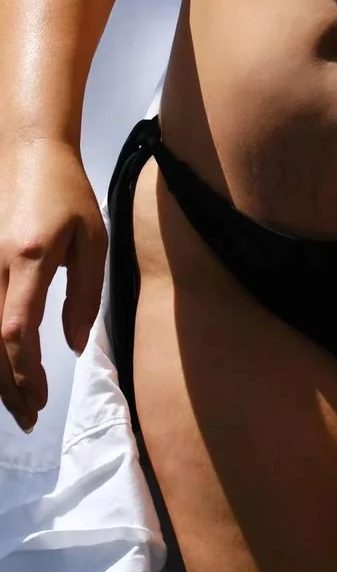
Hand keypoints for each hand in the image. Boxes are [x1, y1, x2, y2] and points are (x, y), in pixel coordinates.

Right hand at [0, 138, 105, 431]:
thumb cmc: (66, 193)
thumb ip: (85, 295)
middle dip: (8, 388)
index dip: (25, 373)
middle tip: (29, 419)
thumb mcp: (92, 239)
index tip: (42, 400)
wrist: (26, 151)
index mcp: (28, 260)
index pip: (16, 331)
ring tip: (15, 406)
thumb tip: (73, 347)